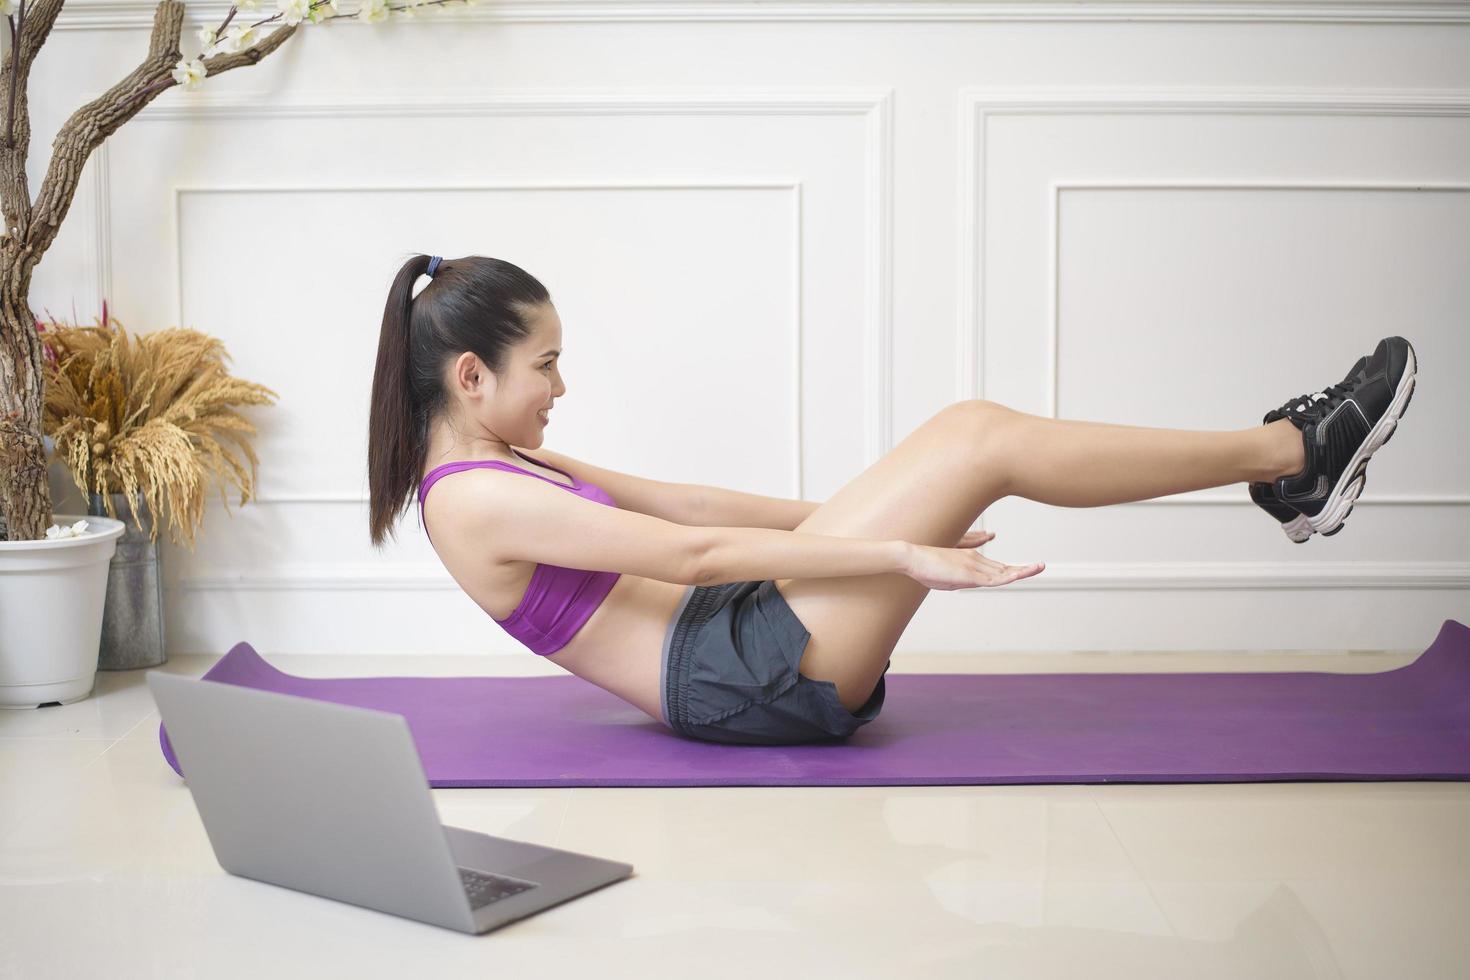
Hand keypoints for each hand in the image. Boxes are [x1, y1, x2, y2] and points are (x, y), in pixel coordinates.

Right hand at [905, 531, 1044, 590]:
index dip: (1013, 570)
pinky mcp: (969, 573)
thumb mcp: (947, 577)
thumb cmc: (926, 567)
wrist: (913, 557)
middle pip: (1004, 567)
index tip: (1025, 571)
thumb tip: (966, 582)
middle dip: (1023, 569)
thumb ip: (960, 579)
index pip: (997, 567)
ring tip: (1039, 567)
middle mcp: (976, 560)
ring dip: (1022, 570)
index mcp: (971, 560)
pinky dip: (1008, 576)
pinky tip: (1019, 575)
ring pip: (1003, 571)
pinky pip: (993, 577)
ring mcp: (974, 565)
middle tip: (1041, 566)